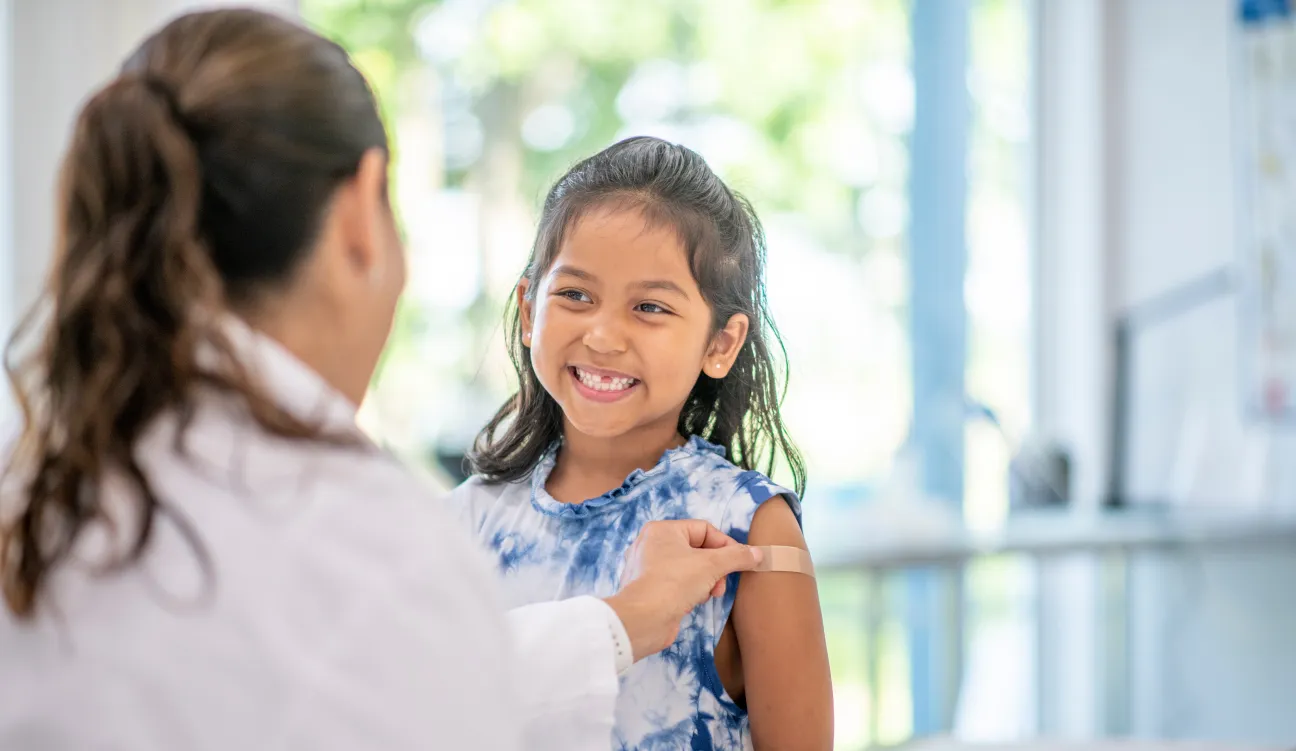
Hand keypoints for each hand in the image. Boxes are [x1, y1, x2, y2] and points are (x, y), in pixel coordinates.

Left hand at [603, 519, 762, 661]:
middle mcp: (652, 544)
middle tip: (720, 584)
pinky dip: (689, 591)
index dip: (725, 545)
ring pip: (689, 568)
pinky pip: (677, 583)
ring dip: (705, 581)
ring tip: (708, 595)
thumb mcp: (711, 565)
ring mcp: (648, 568)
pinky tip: (692, 602)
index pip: (704, 529)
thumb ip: (737, 556)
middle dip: (715, 568)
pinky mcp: (649, 590)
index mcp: (663, 530)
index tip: (739, 562)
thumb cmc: (674, 583)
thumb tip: (758, 553)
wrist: (642, 620)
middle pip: (697, 549)